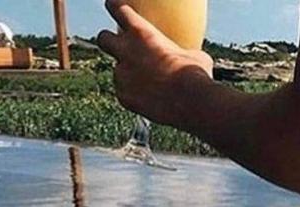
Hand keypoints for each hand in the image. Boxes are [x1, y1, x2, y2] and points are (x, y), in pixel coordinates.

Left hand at [97, 0, 212, 126]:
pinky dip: (135, 97)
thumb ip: (183, 52)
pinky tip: (150, 102)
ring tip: (148, 86)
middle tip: (120, 48)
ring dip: (129, 76)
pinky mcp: (124, 97)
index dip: (114, 6)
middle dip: (109, 41)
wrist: (191, 103)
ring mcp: (122, 75)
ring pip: (119, 72)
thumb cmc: (196, 76)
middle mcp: (126, 51)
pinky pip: (126, 94)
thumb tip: (194, 55)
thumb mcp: (195, 56)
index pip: (117, 8)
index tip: (115, 7)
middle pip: (103, 38)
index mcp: (141, 33)